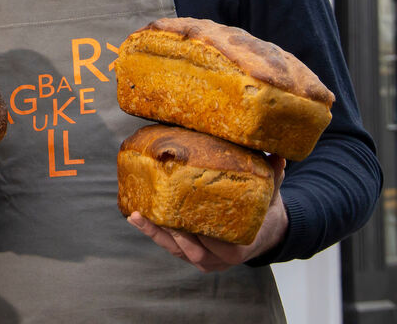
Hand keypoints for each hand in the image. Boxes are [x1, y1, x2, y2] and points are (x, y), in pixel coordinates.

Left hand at [127, 154, 287, 271]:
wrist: (265, 231)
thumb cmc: (264, 210)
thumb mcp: (271, 193)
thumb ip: (273, 176)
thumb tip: (279, 155)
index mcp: (241, 247)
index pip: (221, 246)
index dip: (203, 236)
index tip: (187, 219)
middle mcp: (221, 259)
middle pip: (193, 251)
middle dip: (172, 234)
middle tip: (152, 213)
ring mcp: (206, 260)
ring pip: (177, 251)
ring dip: (156, 234)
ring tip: (137, 216)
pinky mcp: (193, 254)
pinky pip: (171, 247)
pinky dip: (154, 234)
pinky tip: (136, 217)